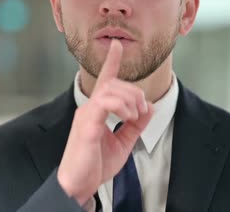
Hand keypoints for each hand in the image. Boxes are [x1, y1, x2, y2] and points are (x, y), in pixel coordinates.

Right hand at [57, 39, 153, 204]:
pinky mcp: (87, 124)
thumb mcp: (123, 143)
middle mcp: (90, 108)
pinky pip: (104, 102)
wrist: (79, 185)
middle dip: (135, 92)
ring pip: (111, 89)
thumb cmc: (96, 164)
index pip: (105, 80)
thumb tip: (149, 108)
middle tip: (144, 111)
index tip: (116, 44)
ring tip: (136, 115)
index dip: (111, 61)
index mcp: (98, 110)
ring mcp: (87, 114)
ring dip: (131, 99)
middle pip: (115, 83)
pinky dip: (121, 106)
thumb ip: (136, 125)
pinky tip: (128, 117)